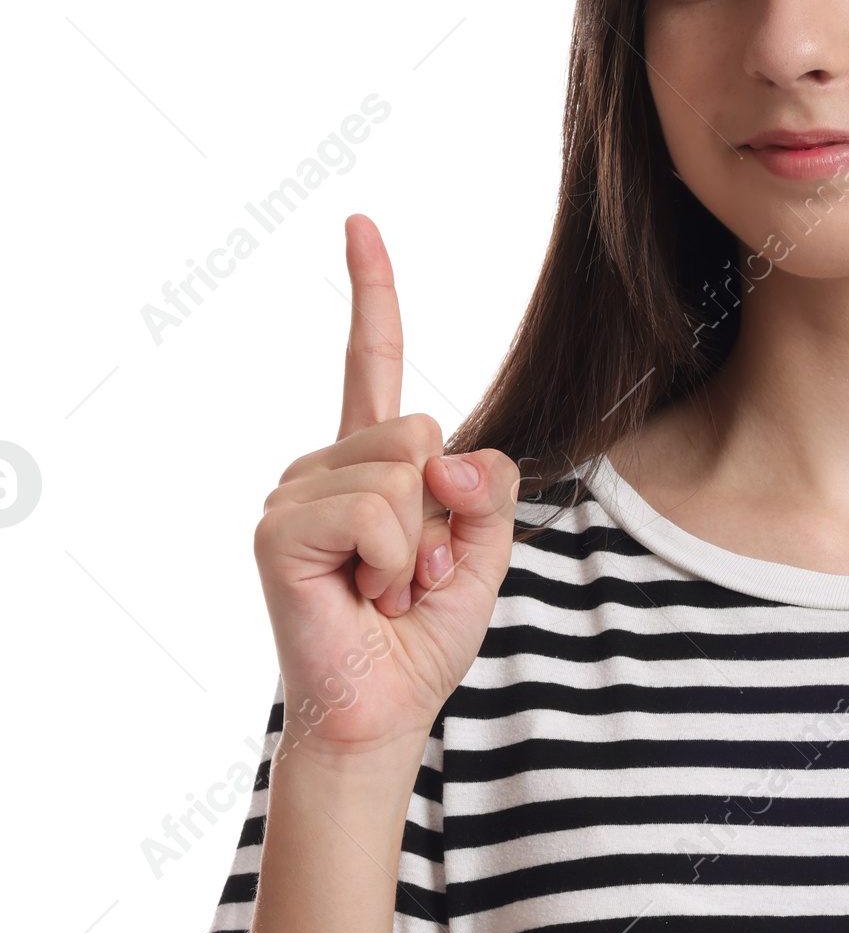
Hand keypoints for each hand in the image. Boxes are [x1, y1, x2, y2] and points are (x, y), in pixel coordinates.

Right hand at [254, 214, 521, 761]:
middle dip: (443, 513)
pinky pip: (375, 512)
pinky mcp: (280, 528)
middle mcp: (323, 468)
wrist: (383, 709)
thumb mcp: (482, 552)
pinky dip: (392, 561)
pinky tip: (364, 595)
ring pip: (400, 472)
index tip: (361, 223)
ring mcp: (294, 494)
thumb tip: (445, 455)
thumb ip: (485, 487)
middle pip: (417, 430)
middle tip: (412, 574)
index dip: (372, 293)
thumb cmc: (421, 636)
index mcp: (369, 464)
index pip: (371, 362)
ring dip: (418, 549)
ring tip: (385, 591)